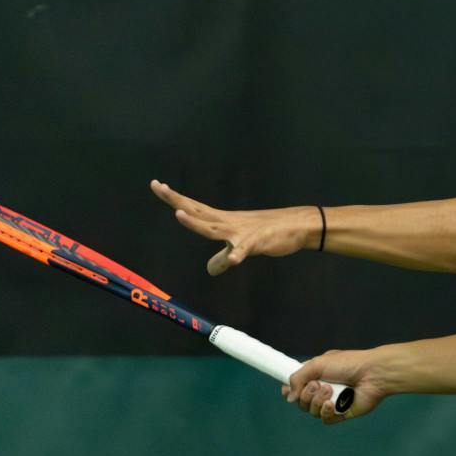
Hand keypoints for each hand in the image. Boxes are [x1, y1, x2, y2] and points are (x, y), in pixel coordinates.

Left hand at [151, 179, 313, 275]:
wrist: (297, 226)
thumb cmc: (269, 233)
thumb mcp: (241, 248)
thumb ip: (223, 258)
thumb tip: (210, 270)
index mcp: (222, 221)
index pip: (194, 208)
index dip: (175, 199)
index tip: (157, 185)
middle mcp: (227, 222)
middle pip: (198, 211)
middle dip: (176, 200)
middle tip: (158, 186)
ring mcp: (241, 232)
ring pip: (214, 228)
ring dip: (197, 222)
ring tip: (179, 215)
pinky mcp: (257, 242)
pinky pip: (245, 250)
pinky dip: (237, 254)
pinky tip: (233, 261)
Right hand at [284, 349, 390, 424]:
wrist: (372, 374)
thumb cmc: (348, 364)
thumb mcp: (318, 363)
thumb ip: (298, 378)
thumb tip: (289, 397)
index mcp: (316, 375)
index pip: (296, 387)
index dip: (290, 391)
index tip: (288, 391)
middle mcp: (322, 389)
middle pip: (301, 401)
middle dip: (306, 394)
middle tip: (318, 385)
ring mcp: (331, 402)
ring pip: (311, 411)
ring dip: (317, 401)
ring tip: (330, 391)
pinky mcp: (341, 413)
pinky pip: (324, 419)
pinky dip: (326, 412)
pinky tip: (333, 404)